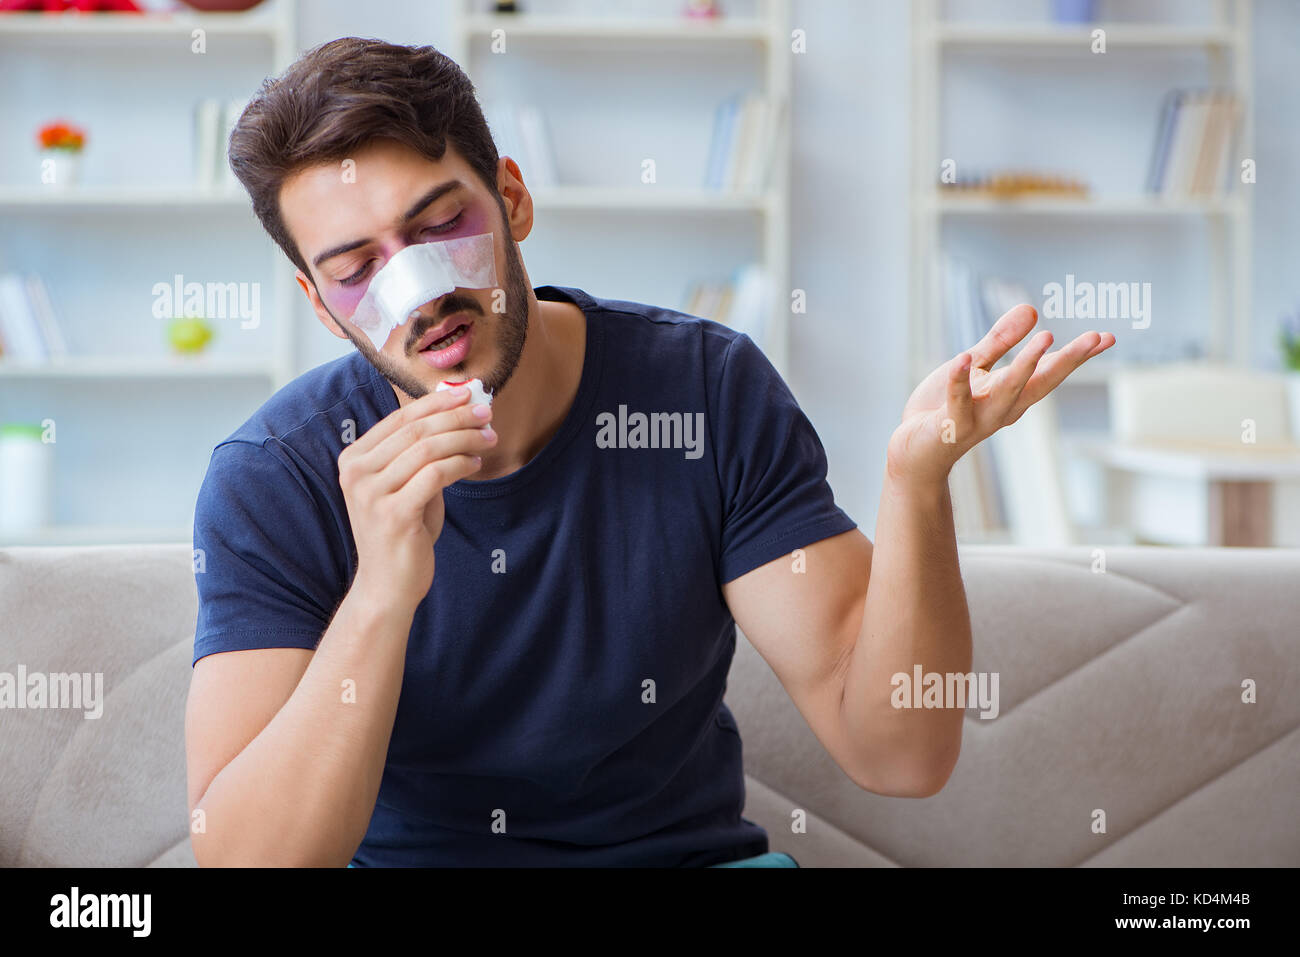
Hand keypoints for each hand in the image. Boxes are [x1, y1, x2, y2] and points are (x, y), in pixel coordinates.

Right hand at [337, 386, 496, 610]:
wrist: (387, 585)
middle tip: (487, 414)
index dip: (437, 403)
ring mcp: (371, 494)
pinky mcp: (393, 514)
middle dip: (457, 417)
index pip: (400, 419)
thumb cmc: (403, 531)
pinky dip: (460, 464)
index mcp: (354, 459)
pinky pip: (435, 475)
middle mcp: (356, 473)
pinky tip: (475, 464)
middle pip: (416, 430)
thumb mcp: (406, 485)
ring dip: (465, 439)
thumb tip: (458, 412)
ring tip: (489, 439)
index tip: (468, 394)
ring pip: (428, 449)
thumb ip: (421, 453)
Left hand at [887, 304, 1114, 486]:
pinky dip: (959, 382)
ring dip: (1026, 366)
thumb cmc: (944, 408)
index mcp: (1012, 394)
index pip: (1050, 372)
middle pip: (1040, 383)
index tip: (1107, 337)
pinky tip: (963, 358)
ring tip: (1046, 338)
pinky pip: (957, 403)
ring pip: (1007, 393)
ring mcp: (979, 420)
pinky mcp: (950, 427)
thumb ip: (1000, 340)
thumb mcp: (975, 366)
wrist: (912, 452)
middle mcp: (1003, 409)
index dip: (1077, 355)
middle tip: (1095, 338)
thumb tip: (1031, 308)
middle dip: (1067, 361)